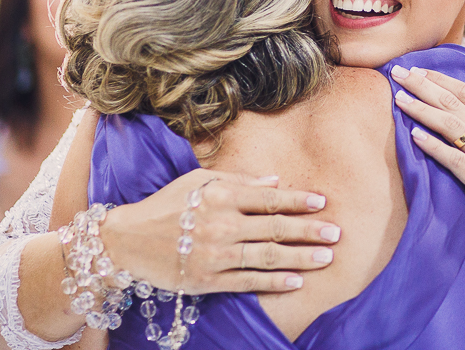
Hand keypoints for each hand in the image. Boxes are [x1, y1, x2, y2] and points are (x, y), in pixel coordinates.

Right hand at [102, 168, 341, 294]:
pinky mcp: (209, 280)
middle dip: (309, 230)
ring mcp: (216, 255)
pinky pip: (249, 282)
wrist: (128, 241)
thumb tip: (275, 181)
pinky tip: (297, 281)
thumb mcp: (198, 182)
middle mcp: (221, 225)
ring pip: (267, 257)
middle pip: (275, 229)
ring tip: (326, 257)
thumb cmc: (166, 206)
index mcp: (220, 196)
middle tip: (336, 232)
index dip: (298, 200)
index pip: (268, 198)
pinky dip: (275, 283)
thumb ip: (239, 181)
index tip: (322, 202)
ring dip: (301, 258)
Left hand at [390, 65, 464, 263]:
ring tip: (400, 99)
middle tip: (398, 73)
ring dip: (424, 111)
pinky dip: (435, 147)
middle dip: (425, 86)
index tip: (416, 68)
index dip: (441, 79)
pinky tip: (414, 136)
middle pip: (455, 104)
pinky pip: (455, 160)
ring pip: (453, 128)